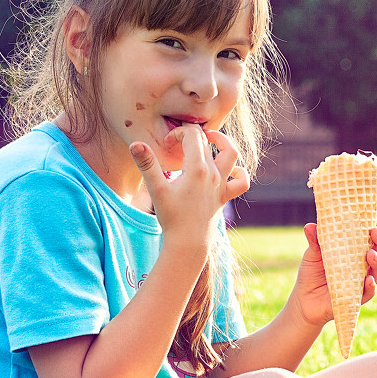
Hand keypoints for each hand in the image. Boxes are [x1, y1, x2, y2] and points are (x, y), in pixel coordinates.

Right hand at [131, 127, 249, 247]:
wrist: (188, 244)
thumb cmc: (171, 218)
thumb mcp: (156, 190)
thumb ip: (147, 164)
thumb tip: (135, 143)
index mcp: (197, 168)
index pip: (192, 135)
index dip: (177, 133)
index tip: (166, 145)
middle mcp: (213, 174)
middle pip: (206, 142)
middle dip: (190, 136)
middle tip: (176, 145)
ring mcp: (221, 185)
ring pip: (231, 154)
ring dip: (223, 142)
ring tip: (211, 139)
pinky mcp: (225, 197)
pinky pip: (241, 182)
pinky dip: (239, 172)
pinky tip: (229, 170)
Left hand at [290, 220, 376, 327]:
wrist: (303, 300)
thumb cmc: (311, 274)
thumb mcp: (312, 255)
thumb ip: (314, 241)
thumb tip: (310, 226)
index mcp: (356, 252)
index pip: (373, 239)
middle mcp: (363, 267)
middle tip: (375, 232)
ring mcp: (361, 282)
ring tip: (371, 255)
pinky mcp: (356, 298)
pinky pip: (368, 293)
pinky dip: (371, 287)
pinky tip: (368, 280)